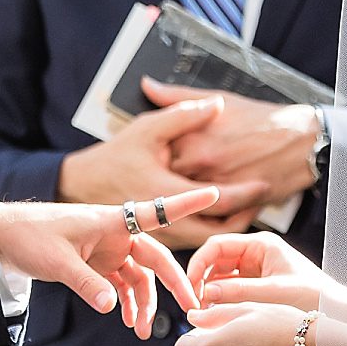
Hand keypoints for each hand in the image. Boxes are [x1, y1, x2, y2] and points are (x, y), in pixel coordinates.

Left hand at [0, 188, 217, 337]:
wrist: (2, 238)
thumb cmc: (30, 235)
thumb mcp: (57, 261)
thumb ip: (86, 284)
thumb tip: (112, 308)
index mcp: (110, 221)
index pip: (156, 211)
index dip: (186, 203)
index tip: (213, 192)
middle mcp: (115, 234)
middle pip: (155, 258)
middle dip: (174, 283)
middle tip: (192, 306)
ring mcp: (108, 250)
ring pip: (139, 278)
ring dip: (144, 303)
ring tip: (142, 332)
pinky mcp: (97, 264)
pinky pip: (121, 285)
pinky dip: (126, 303)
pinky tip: (128, 321)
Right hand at [58, 95, 269, 220]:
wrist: (84, 185)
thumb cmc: (116, 156)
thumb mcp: (147, 129)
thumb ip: (182, 116)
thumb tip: (217, 105)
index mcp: (164, 191)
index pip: (214, 200)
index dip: (243, 194)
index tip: (262, 183)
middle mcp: (164, 219)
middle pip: (217, 230)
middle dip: (244, 216)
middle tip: (262, 199)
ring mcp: (162, 234)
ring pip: (207, 240)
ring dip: (230, 226)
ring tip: (250, 207)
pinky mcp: (160, 240)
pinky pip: (195, 240)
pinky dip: (214, 229)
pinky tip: (225, 214)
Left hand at [143, 80, 320, 202]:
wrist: (302, 140)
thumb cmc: (262, 119)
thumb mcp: (218, 101)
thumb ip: (178, 98)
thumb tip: (148, 86)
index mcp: (192, 138)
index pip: (156, 154)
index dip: (152, 157)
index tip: (152, 156)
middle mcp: (202, 163)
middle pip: (166, 181)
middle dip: (162, 182)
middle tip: (164, 179)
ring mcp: (218, 185)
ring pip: (186, 202)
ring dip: (182, 201)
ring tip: (184, 193)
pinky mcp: (234, 204)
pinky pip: (211, 216)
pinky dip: (205, 213)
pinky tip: (205, 206)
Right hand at [188, 231, 331, 312]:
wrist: (338, 316)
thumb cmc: (314, 298)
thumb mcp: (274, 293)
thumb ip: (239, 291)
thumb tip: (206, 292)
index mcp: (262, 245)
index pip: (217, 246)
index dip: (198, 264)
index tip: (190, 285)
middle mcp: (256, 254)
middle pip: (215, 261)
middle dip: (201, 280)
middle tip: (193, 304)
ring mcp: (255, 271)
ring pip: (220, 278)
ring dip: (209, 293)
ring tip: (203, 314)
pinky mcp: (256, 288)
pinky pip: (230, 291)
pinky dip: (220, 302)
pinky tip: (216, 317)